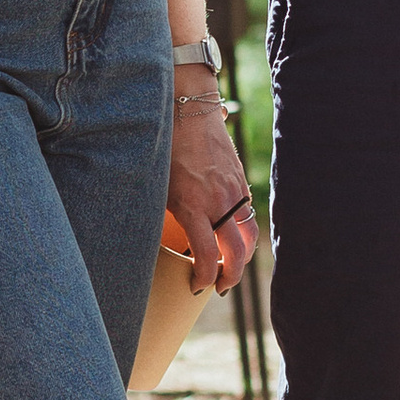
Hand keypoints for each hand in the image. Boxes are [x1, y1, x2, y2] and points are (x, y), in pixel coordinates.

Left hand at [167, 97, 255, 294]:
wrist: (189, 111)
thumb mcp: (154, 185)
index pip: (208, 257)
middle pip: (237, 253)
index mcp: (193, 206)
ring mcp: (234, 192)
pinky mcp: (240, 182)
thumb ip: (161, 214)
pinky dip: (244, 234)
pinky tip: (233, 239)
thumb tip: (150, 240)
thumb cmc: (163, 148)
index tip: (197, 287)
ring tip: (230, 268)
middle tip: (218, 287)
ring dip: (243, 257)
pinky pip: (249, 216)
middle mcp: (218, 202)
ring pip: (249, 236)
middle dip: (230, 277)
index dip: (205, 279)